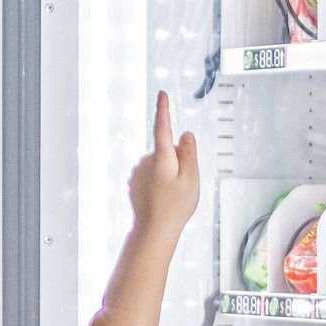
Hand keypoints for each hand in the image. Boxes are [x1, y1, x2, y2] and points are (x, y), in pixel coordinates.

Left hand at [126, 93, 202, 240]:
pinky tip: (161, 199)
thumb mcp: (191, 180)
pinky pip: (151, 174)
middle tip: (182, 185)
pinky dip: (158, 182)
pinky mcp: (134, 182)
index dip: (163, 110)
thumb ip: (189, 154)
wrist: (153, 231)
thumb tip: (184, 135)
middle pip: (166, 151)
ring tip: (172, 195)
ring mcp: (138, 172)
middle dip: (176, 161)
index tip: (162, 94)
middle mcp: (146, 161)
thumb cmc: (174, 208)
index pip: (162, 127)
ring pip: (159, 163)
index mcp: (161, 158)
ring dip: (167, 173)